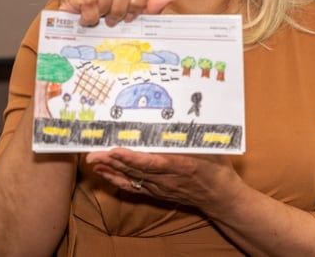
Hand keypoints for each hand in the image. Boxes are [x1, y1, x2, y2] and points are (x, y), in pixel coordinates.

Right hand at [58, 0, 175, 25]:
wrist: (68, 32)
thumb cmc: (102, 26)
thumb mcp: (128, 21)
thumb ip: (149, 9)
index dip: (138, 2)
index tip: (131, 18)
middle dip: (122, 7)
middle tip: (114, 21)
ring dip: (105, 10)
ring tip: (101, 21)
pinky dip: (90, 15)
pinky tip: (87, 22)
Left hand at [86, 148, 238, 210]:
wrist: (221, 198)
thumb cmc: (218, 170)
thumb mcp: (211, 150)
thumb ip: (195, 137)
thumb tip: (182, 117)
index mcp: (181, 166)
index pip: (151, 163)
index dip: (131, 158)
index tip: (115, 150)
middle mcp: (167, 179)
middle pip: (135, 171)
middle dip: (112, 162)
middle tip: (92, 154)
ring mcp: (161, 188)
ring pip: (132, 179)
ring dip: (111, 171)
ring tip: (94, 162)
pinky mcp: (159, 193)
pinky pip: (135, 187)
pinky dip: (119, 181)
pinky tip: (107, 175)